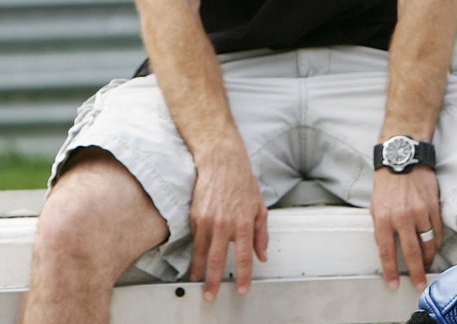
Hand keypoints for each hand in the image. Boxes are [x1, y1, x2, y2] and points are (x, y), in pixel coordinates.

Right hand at [188, 150, 269, 300]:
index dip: (244, 276)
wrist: (222, 163)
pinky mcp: (196, 215)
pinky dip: (194, 253)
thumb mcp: (260, 208)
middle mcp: (225, 224)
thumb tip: (263, 254)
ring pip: (202, 252)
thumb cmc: (242, 182)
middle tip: (211, 295)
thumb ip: (262, 235)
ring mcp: (208, 220)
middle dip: (214, 281)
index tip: (242, 289)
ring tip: (197, 281)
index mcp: (244, 224)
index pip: (244, 257)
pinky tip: (194, 261)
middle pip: (217, 259)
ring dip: (199, 270)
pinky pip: (195, 239)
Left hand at [370, 166, 442, 290]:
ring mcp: (419, 212)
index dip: (390, 272)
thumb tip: (386, 250)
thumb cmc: (386, 185)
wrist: (401, 160)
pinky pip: (437, 231)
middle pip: (412, 253)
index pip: (387, 252)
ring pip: (428, 244)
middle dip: (417, 273)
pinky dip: (436, 243)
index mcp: (383, 218)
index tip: (393, 285)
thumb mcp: (375, 207)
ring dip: (428, 259)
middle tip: (420, 286)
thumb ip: (381, 229)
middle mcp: (401, 217)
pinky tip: (433, 249)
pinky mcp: (433, 206)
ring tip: (427, 266)